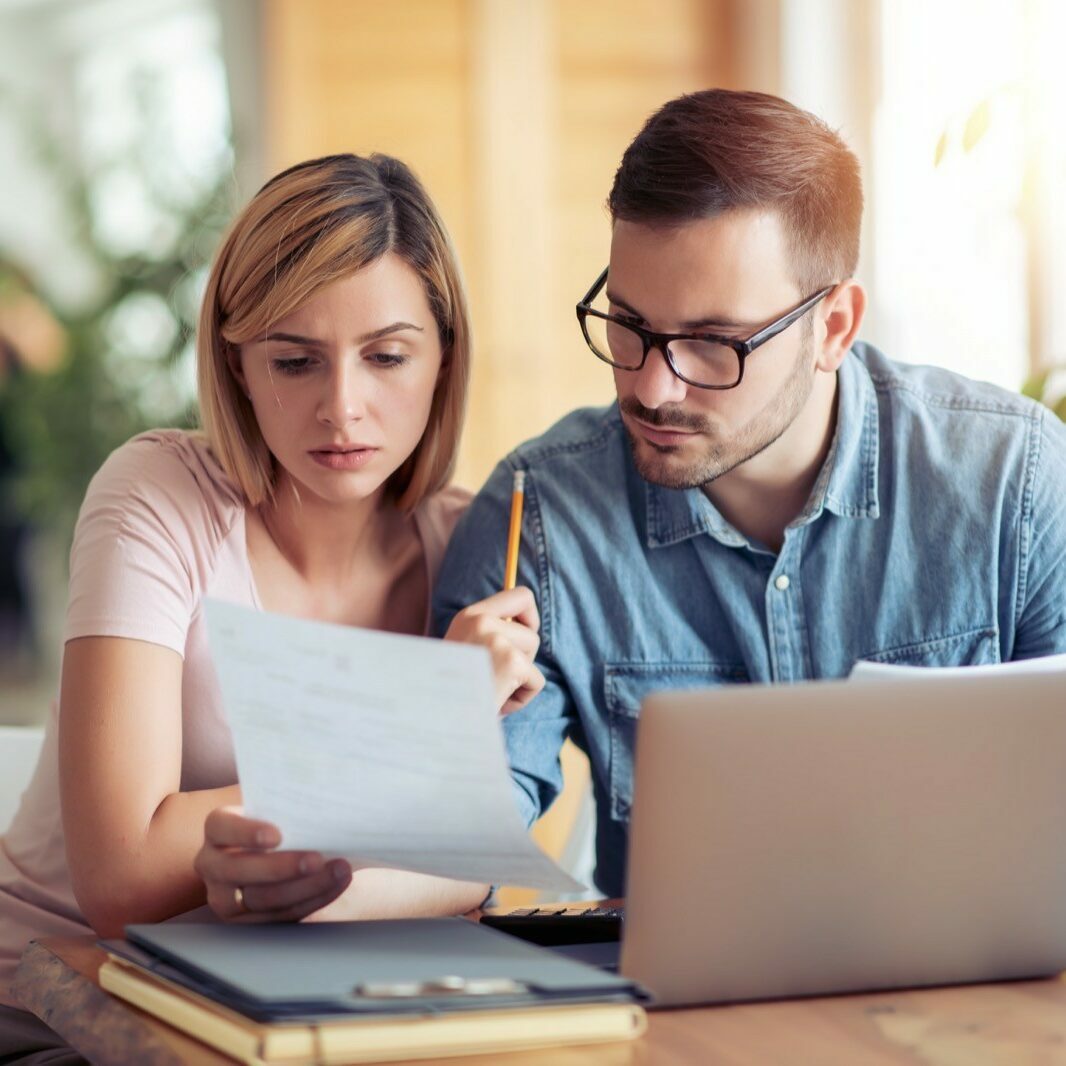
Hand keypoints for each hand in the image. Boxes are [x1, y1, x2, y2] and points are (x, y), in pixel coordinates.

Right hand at [194, 806, 351, 922]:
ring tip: (338, 870)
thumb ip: (287, 793)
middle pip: (239, 871)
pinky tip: (336, 883)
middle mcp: (213, 864)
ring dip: (306, 887)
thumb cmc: (278, 816)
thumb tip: (320, 778)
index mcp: (217, 828)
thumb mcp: (274, 800)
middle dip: (282, 867)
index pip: (222, 827)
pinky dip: (313, 899)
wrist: (274, 847)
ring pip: (263, 899)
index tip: (277, 835)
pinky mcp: (249, 919)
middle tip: (317, 859)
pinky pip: (281, 915)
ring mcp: (227, 896)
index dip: (246, 831)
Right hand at [443, 587, 544, 714]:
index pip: (519, 595)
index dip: (531, 616)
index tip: (525, 635)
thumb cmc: (450, 694)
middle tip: (495, 678)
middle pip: (531, 633)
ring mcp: (497, 640)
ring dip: (520, 681)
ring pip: (532, 657)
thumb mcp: (464, 654)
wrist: (434, 717)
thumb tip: (527, 631)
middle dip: (522, 660)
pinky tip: (496, 704)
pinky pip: (536, 681)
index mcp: (469, 616)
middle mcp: (481, 621)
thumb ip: (488, 637)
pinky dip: (522, 699)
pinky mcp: (511, 662)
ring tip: (492, 692)